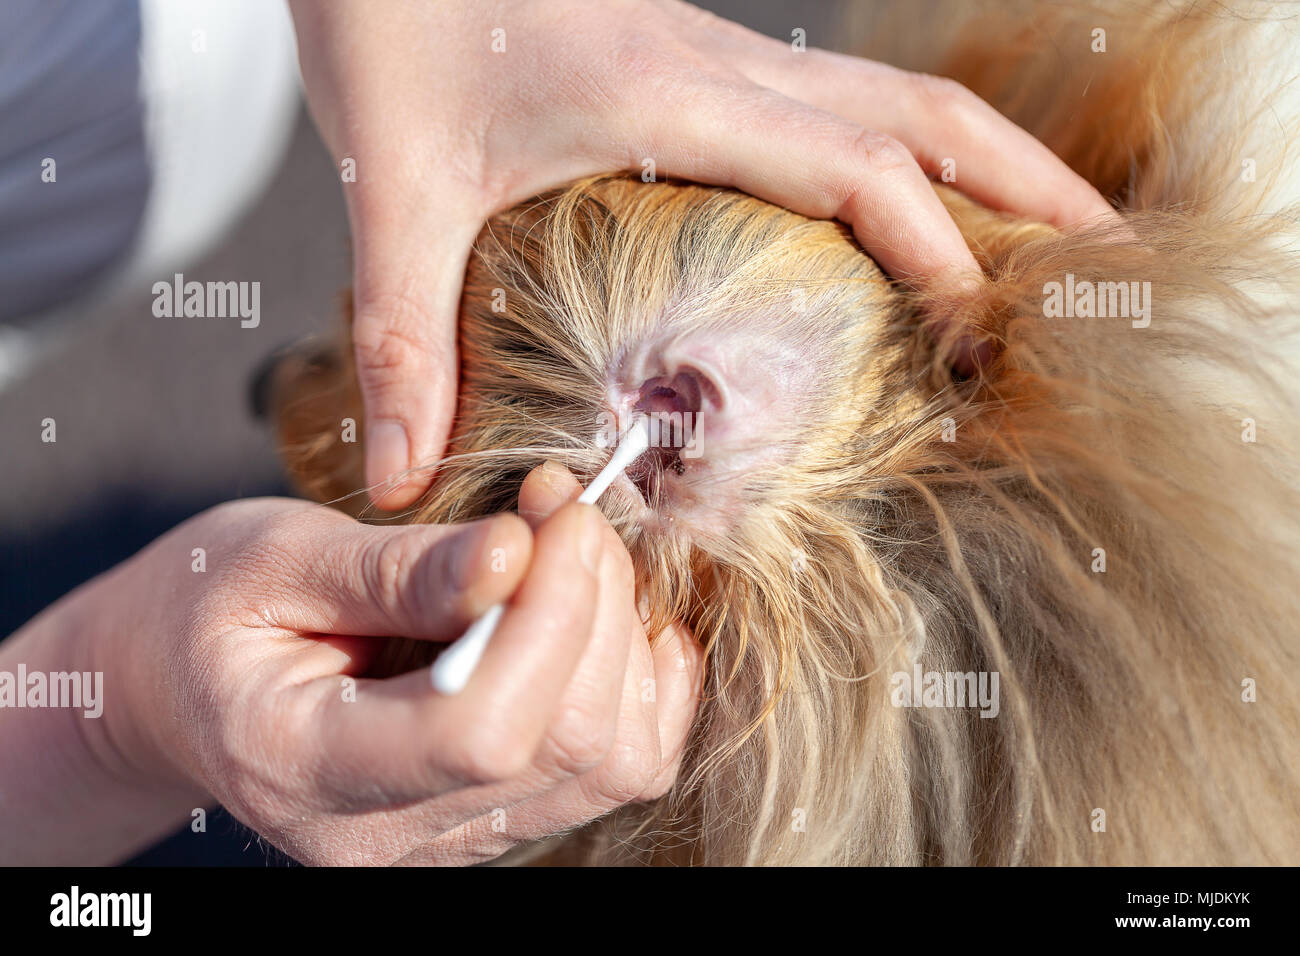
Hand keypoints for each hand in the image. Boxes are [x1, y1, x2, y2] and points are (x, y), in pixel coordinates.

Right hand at [70, 465, 699, 864]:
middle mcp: (388, 833)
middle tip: (565, 507)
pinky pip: (617, 770)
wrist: (176, 686)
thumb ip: (398, 569)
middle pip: (565, 745)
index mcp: (308, 768)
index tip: (552, 507)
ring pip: (611, 765)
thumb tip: (518, 552)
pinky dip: (642, 685)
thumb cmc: (206, 612)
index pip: (481, 732)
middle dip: (595, 603)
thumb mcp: (274, 559)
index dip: (549, 612)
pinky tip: (609, 614)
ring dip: (624, 639)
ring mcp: (448, 839)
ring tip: (578, 553)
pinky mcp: (492, 817)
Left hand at [287, 0, 1114, 508]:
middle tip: (1100, 264)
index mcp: (671, 99)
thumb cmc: (389, 17)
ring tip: (1050, 237)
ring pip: (893, 100)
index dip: (939, 251)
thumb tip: (410, 474)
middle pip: (919, 118)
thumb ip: (406, 336)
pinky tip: (913, 204)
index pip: (856, 170)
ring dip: (984, 163)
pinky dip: (909, 155)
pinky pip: (838, 106)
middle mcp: (718, 71)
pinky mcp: (695, 65)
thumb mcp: (394, 187)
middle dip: (1023, 190)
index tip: (987, 335)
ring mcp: (717, 60)